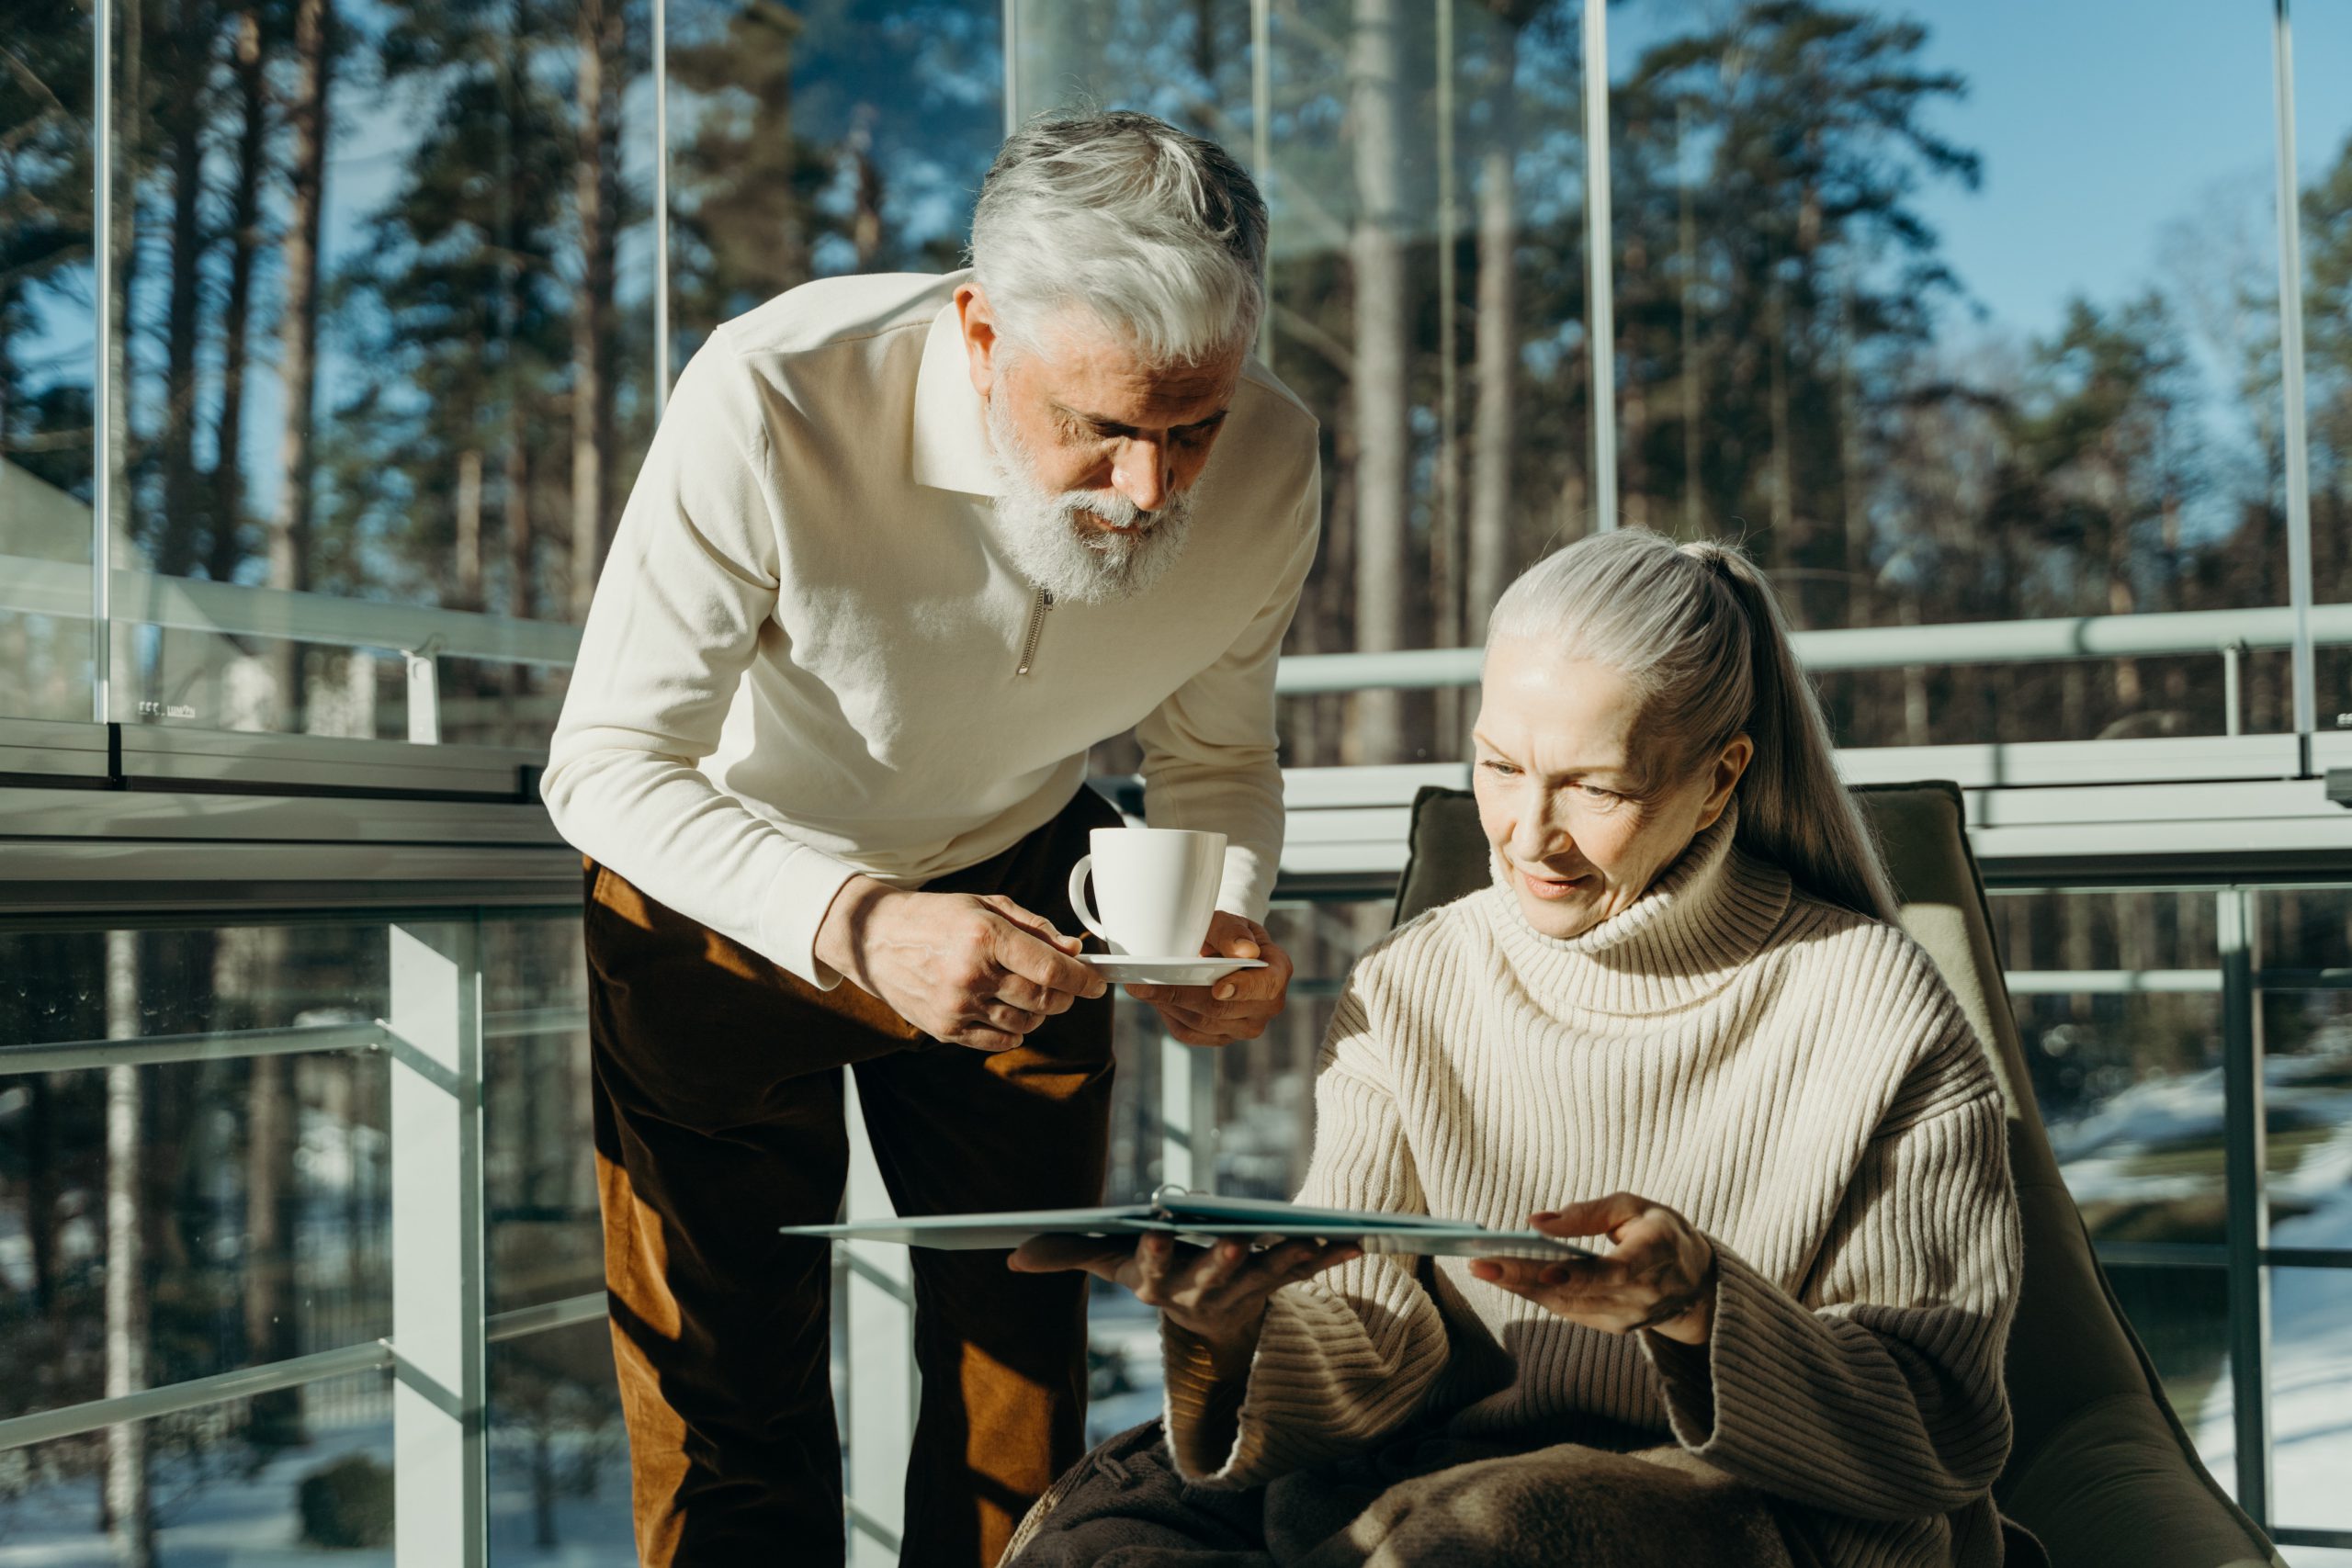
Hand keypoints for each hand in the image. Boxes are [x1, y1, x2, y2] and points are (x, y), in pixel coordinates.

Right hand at [813, 878, 1106, 1051]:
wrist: (875, 939)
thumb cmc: (936, 917)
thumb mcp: (986, 906)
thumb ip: (1035, 928)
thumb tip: (1075, 950)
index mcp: (984, 936)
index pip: (1049, 968)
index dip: (1081, 979)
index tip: (1096, 983)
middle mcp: (971, 974)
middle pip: (1043, 999)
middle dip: (1063, 995)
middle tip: (1064, 985)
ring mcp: (957, 1006)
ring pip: (1025, 1023)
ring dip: (1039, 1012)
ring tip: (1027, 992)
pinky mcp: (945, 1028)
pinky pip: (999, 1040)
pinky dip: (1014, 1029)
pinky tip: (1006, 1009)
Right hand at [1010, 1232, 1360, 1373]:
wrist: (1207, 1321)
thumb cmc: (1153, 1273)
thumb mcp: (1108, 1262)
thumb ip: (1065, 1253)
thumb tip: (1009, 1255)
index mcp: (1159, 1285)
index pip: (1152, 1273)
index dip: (1155, 1258)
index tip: (1157, 1234)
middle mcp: (1202, 1293)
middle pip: (1214, 1280)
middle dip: (1225, 1263)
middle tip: (1237, 1244)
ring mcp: (1244, 1290)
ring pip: (1268, 1276)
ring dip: (1292, 1259)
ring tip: (1315, 1239)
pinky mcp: (1278, 1284)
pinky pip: (1306, 1269)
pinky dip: (1331, 1255)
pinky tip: (1357, 1239)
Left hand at [1125, 911, 1294, 1046]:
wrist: (1222, 952)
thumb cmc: (1226, 934)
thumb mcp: (1229, 922)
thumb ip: (1233, 932)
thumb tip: (1245, 951)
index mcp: (1276, 973)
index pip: (1265, 986)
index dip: (1242, 989)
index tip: (1218, 988)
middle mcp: (1266, 1007)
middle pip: (1222, 1009)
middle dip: (1181, 995)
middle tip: (1144, 983)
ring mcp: (1244, 1027)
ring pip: (1201, 1023)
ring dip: (1168, 1005)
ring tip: (1139, 986)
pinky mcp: (1219, 1038)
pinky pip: (1189, 1033)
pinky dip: (1168, 1015)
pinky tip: (1153, 997)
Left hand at [1466, 1193, 1718, 1346]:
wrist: (1695, 1282)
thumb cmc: (1661, 1232)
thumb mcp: (1633, 1207)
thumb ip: (1588, 1213)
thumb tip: (1537, 1223)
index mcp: (1657, 1255)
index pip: (1616, 1272)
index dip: (1580, 1275)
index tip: (1545, 1270)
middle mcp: (1643, 1295)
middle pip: (1578, 1292)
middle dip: (1525, 1278)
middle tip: (1481, 1263)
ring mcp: (1628, 1317)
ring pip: (1566, 1305)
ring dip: (1520, 1288)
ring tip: (1482, 1267)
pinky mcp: (1612, 1326)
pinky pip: (1567, 1310)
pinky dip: (1533, 1294)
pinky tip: (1505, 1278)